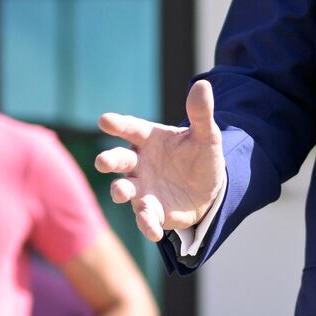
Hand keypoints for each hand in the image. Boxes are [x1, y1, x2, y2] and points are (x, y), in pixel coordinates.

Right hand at [94, 81, 225, 241]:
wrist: (210, 188)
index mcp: (150, 139)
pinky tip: (155, 231)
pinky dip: (147, 224)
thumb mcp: (206, 136)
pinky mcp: (151, 210)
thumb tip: (202, 85)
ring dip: (120, 190)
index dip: (118, 124)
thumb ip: (201, 113)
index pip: (131, 128)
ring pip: (124, 189)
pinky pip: (145, 218)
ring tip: (121, 191)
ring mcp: (142, 187)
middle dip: (109, 160)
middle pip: (118, 159)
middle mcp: (139, 163)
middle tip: (104, 161)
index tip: (105, 120)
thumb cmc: (200, 157)